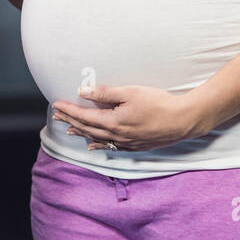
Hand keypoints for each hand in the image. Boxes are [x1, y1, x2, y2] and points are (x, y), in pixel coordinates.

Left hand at [52, 84, 208, 151]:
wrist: (182, 121)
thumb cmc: (158, 103)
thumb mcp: (130, 92)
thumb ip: (105, 93)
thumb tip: (83, 91)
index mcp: (113, 121)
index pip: (84, 116)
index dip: (69, 110)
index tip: (56, 105)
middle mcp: (116, 135)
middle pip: (88, 128)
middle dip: (71, 121)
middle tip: (57, 116)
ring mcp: (126, 143)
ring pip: (97, 139)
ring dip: (81, 133)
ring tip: (69, 130)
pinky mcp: (135, 146)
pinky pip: (111, 147)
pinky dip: (98, 145)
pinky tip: (92, 146)